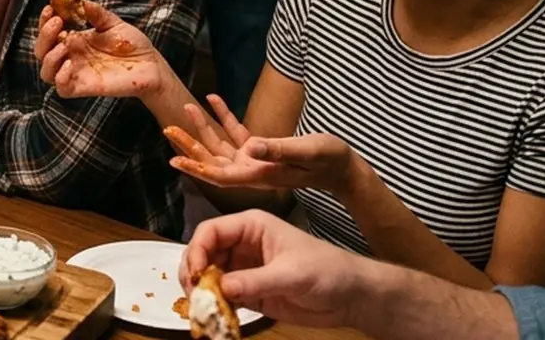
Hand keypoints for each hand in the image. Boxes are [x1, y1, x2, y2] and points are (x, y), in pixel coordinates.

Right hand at [35, 0, 166, 98]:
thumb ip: (95, 12)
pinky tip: (70, 64)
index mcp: (75, 40)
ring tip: (64, 45)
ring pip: (46, 72)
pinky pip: (62, 89)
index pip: (49, 32)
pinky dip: (60, 77)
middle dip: (44, 36)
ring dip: (49, 57)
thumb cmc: (132, 44)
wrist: (152, 64)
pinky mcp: (84, 88)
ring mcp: (76, 73)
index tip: (51, 8)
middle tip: (57, 22)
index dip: (44, 21)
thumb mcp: (112, 23)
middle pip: (41, 51)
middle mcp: (71, 56)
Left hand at [166, 95, 362, 195]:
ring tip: (186, 107)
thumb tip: (250, 146)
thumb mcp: (305, 151)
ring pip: (221, 146)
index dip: (197, 167)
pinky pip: (238, 133)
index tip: (175, 160)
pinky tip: (214, 98)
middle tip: (168, 128)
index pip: (220, 175)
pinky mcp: (262, 149)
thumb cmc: (328, 160)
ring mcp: (256, 160)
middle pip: (213, 160)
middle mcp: (252, 169)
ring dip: (203, 128)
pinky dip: (225, 117)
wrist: (344, 168)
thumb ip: (277, 148)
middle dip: (190, 145)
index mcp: (259, 174)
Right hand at [180, 209, 371, 327]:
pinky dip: (215, 307)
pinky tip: (215, 318)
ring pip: (209, 276)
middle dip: (194, 272)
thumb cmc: (326, 271)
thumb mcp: (291, 274)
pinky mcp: (249, 292)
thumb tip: (221, 288)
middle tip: (194, 295)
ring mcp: (244, 269)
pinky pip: (223, 297)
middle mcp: (242, 245)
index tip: (195, 275)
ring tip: (202, 309)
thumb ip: (255, 281)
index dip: (197, 250)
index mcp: (251, 227)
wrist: (351, 296)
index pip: (211, 231)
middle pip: (204, 253)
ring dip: (202, 292)